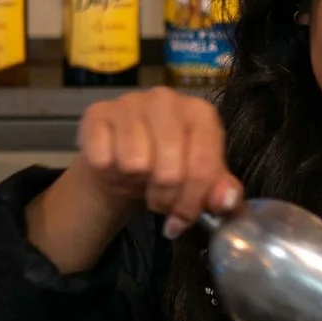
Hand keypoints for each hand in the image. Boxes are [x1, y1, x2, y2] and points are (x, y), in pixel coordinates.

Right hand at [76, 87, 243, 237]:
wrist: (124, 160)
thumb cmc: (169, 167)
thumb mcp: (202, 182)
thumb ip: (223, 193)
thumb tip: (224, 201)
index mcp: (201, 113)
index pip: (203, 167)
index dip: (192, 203)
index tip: (180, 220)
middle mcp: (166, 100)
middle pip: (169, 170)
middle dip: (164, 198)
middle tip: (159, 202)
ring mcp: (130, 102)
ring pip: (134, 163)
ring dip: (135, 182)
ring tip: (140, 178)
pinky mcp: (97, 112)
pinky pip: (102, 158)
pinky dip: (109, 171)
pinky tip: (115, 165)